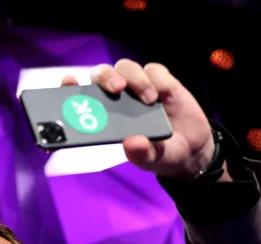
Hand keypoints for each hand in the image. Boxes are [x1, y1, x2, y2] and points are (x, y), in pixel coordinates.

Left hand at [62, 59, 215, 178]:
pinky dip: (157, 79)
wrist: (193, 150)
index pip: (81, 96)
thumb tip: (130, 143)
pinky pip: (154, 70)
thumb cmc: (161, 154)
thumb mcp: (151, 160)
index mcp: (106, 116)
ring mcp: (139, 87)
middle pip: (102, 75)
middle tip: (117, 89)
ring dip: (135, 79)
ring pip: (126, 67)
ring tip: (150, 100)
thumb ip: (141, 154)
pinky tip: (164, 95)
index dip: (70, 88)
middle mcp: (118, 98)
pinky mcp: (161, 82)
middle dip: (105, 78)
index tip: (67, 82)